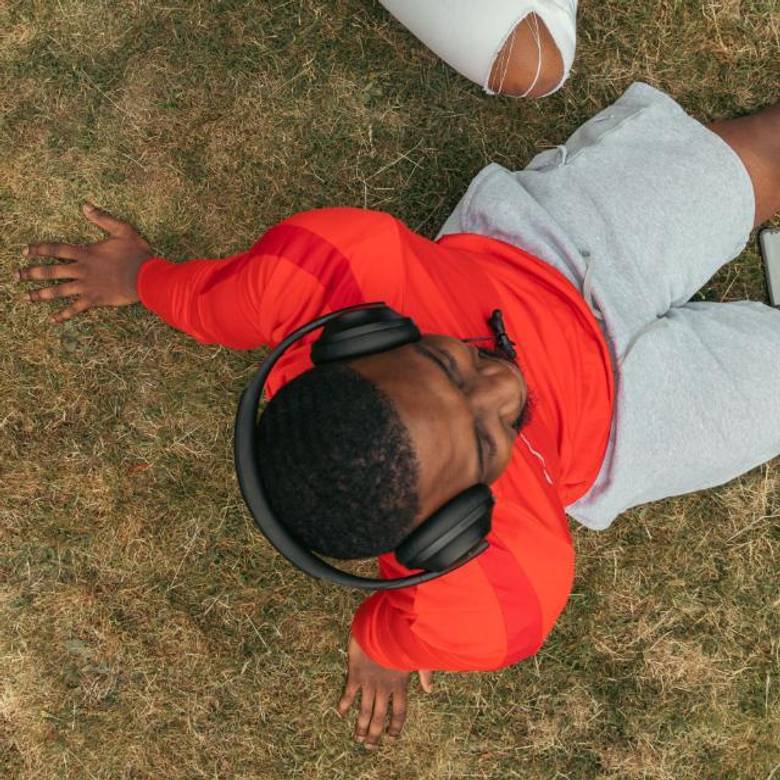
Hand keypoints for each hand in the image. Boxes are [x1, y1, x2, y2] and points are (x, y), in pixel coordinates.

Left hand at [17, 202, 153, 323]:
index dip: (39, 249)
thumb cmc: (137, 254)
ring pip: (58, 291)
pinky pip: (75, 308)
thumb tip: (85, 206)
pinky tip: (53, 319)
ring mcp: (87, 286)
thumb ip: (103, 218)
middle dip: (31, 273)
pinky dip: (64, 314)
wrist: (146, 277)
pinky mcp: (95, 299)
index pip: (56, 249)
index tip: (25, 252)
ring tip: (27, 297)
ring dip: (41, 294)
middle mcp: (82, 270)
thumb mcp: (123, 230)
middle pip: (51, 271)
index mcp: (86, 253)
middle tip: (17, 276)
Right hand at [337, 634, 433, 749]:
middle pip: (380, 717)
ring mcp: (369, 682)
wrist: (382, 625)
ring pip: (365, 710)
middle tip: (370, 747)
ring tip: (358, 738)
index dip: (395, 727)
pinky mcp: (356, 674)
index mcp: (400, 684)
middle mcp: (384, 687)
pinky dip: (344, 703)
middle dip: (375, 734)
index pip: (399, 712)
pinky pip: (349, 693)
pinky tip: (340, 712)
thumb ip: (425, 673)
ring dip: (361, 726)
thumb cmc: (402, 638)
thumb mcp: (417, 655)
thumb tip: (429, 690)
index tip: (391, 739)